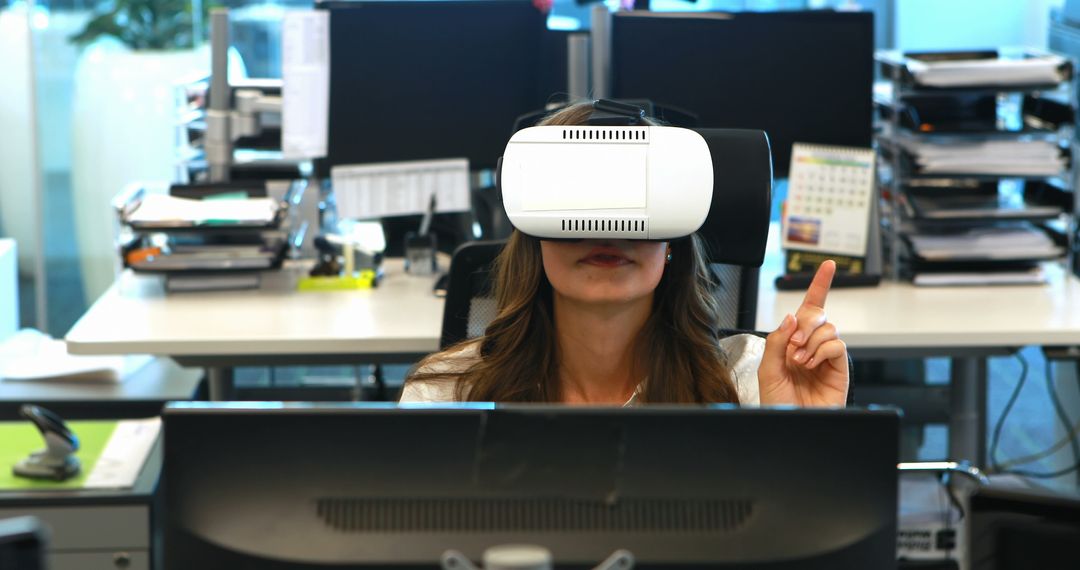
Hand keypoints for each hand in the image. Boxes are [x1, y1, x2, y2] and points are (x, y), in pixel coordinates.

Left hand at [757, 260, 848, 406]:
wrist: (789, 424)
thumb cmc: (777, 402)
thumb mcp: (767, 369)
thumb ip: (776, 341)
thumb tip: (791, 317)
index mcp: (792, 342)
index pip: (808, 309)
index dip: (819, 286)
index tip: (827, 265)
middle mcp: (811, 346)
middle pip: (818, 315)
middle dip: (806, 323)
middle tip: (793, 345)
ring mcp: (826, 358)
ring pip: (829, 329)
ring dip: (811, 341)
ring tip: (799, 362)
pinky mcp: (840, 370)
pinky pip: (837, 345)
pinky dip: (822, 350)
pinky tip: (811, 364)